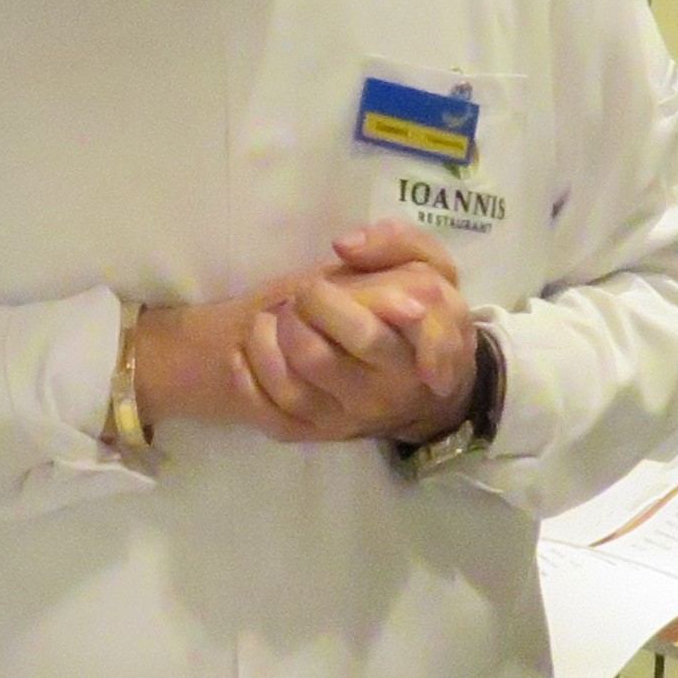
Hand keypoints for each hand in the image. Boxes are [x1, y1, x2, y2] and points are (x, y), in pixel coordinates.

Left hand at [260, 222, 477, 444]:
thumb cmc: (422, 318)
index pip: (366, 336)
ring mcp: (343, 419)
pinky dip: (247, 380)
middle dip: (294, 317)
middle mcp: (377, 396)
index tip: (317, 286)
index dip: (333, 307)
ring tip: (270, 318)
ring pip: (290, 388)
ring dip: (264, 343)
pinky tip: (245, 351)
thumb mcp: (432, 270)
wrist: (427, 391)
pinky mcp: (315, 434)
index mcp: (408, 357)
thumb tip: (344, 247)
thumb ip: (397, 243)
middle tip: (297, 299)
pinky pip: (270, 415)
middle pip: (316, 358)